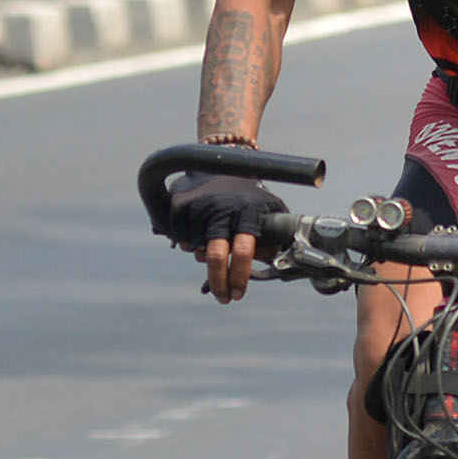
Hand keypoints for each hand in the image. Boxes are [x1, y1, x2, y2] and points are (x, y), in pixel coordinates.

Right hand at [166, 173, 282, 303]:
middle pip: (216, 255)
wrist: (219, 161)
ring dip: (203, 258)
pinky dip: (188, 244)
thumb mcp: (268, 209)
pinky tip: (197, 236)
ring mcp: (201, 205)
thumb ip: (274, 235)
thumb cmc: (248, 194)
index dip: (240, 276)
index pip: (244, 250)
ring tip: (211, 248)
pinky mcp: (180, 204)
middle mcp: (224, 209)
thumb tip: (277, 264)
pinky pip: (181, 238)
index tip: (238, 294)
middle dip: (219, 283)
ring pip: (197, 250)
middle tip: (223, 297)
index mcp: (249, 211)